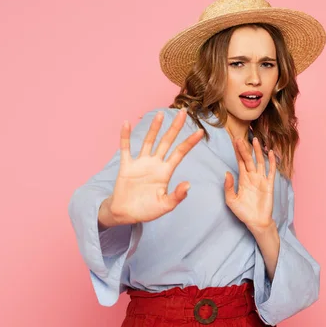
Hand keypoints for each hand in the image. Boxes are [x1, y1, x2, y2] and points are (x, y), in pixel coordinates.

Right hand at [100, 109, 203, 227]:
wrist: (126, 214)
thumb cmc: (147, 210)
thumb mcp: (165, 206)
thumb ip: (177, 196)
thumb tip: (188, 185)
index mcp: (166, 172)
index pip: (180, 153)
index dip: (189, 142)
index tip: (200, 131)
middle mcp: (155, 164)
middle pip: (167, 141)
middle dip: (175, 127)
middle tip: (184, 112)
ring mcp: (141, 163)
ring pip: (149, 141)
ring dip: (154, 128)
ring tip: (161, 114)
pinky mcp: (127, 166)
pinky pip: (125, 148)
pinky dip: (125, 136)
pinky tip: (126, 123)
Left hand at [224, 137, 276, 232]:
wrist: (256, 222)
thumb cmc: (243, 212)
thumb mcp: (231, 200)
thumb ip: (228, 187)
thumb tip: (227, 173)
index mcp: (243, 179)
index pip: (239, 162)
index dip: (237, 152)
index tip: (234, 141)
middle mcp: (252, 176)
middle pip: (248, 159)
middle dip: (244, 149)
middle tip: (240, 137)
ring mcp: (261, 179)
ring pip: (260, 162)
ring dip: (257, 151)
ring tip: (255, 140)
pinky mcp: (269, 184)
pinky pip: (271, 171)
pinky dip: (271, 161)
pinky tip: (271, 153)